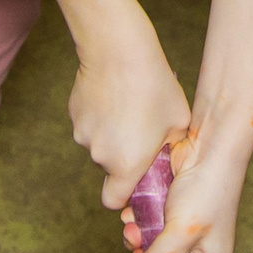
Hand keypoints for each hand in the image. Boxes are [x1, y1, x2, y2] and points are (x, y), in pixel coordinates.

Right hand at [67, 30, 192, 215]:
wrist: (118, 50)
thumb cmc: (154, 86)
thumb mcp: (178, 122)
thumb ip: (172, 148)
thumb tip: (167, 157)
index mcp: (126, 165)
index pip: (114, 201)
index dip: (125, 196)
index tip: (138, 180)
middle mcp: (99, 156)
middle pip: (109, 169)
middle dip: (124, 157)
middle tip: (144, 132)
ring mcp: (82, 135)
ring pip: (99, 145)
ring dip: (113, 135)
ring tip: (131, 108)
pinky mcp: (74, 114)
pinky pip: (90, 125)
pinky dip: (101, 118)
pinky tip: (115, 96)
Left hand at [119, 125, 247, 252]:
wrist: (206, 145)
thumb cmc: (208, 190)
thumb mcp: (183, 232)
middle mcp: (197, 250)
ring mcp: (180, 230)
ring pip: (151, 249)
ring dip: (137, 240)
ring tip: (133, 229)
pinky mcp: (166, 211)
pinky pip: (146, 226)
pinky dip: (137, 221)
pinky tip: (132, 212)